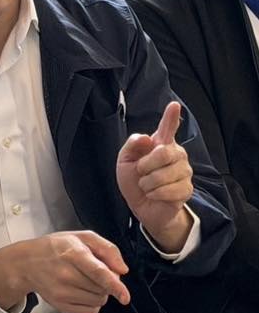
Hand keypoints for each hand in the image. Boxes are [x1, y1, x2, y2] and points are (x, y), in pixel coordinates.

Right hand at [0, 231, 129, 312]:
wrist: (27, 262)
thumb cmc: (56, 247)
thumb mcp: (82, 237)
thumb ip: (107, 249)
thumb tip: (122, 270)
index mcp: (73, 253)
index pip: (98, 273)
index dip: (115, 285)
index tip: (124, 296)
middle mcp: (65, 275)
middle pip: (102, 288)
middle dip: (107, 282)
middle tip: (95, 272)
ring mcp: (61, 293)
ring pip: (99, 301)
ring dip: (100, 293)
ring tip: (86, 280)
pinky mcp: (60, 306)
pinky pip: (90, 312)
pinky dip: (92, 304)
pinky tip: (82, 292)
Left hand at [116, 101, 193, 253]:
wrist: (142, 206)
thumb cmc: (134, 180)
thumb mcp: (125, 162)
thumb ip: (132, 146)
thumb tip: (145, 138)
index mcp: (160, 144)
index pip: (167, 127)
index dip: (171, 117)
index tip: (174, 105)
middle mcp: (176, 154)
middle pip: (163, 153)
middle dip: (145, 166)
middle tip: (141, 173)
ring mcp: (184, 171)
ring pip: (164, 174)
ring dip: (148, 183)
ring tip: (148, 186)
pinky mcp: (186, 189)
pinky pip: (169, 190)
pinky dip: (155, 194)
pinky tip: (155, 195)